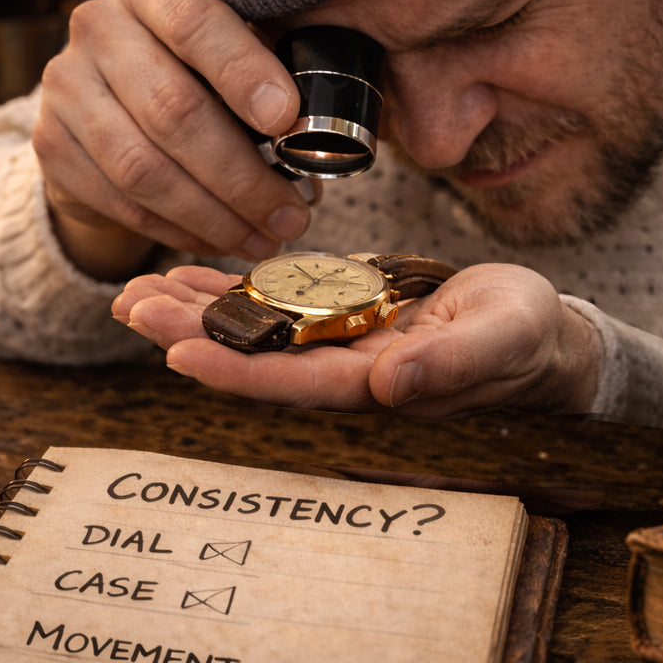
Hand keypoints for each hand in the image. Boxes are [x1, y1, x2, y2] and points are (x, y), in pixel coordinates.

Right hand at [33, 0, 313, 279]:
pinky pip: (120, 202)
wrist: (106, 103)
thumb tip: (320, 134)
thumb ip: (269, 68)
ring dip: (213, 215)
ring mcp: (64, 86)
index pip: (194, 23)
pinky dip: (178, 230)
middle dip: (241, 175)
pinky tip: (219, 240)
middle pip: (171, 109)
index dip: (242, 73)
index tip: (288, 119)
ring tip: (264, 240)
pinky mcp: (50, 144)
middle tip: (291, 216)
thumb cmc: (195, 70)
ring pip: (143, 168)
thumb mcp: (231, 47)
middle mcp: (95, 25)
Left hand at [112, 263, 603, 416]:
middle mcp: (342, 369)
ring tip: (136, 288)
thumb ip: (450, 364)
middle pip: (255, 355)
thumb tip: (392, 390)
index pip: (295, 382)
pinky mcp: (337, 312)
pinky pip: (273, 301)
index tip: (180, 352)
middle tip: (130, 305)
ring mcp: (336, 341)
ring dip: (195, 310)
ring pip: (254, 328)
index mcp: (377, 384)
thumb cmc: (525, 337)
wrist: (532, 330)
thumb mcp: (503, 340)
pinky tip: (184, 273)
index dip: (237, 371)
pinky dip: (229, 287)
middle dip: (191, 333)